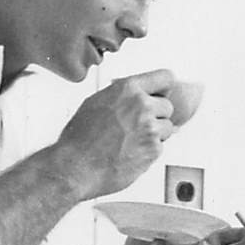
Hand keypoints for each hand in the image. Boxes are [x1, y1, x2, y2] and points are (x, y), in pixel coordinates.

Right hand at [54, 69, 190, 199]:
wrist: (77, 166)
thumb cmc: (80, 138)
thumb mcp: (97, 102)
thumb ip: (122, 97)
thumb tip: (137, 96)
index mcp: (127, 89)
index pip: (164, 78)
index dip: (164, 88)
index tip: (163, 94)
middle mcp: (141, 105)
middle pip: (167, 106)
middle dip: (157, 116)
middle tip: (139, 126)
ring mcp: (150, 128)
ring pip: (167, 128)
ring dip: (155, 135)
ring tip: (132, 141)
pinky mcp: (153, 150)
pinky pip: (160, 148)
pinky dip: (149, 152)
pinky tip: (130, 152)